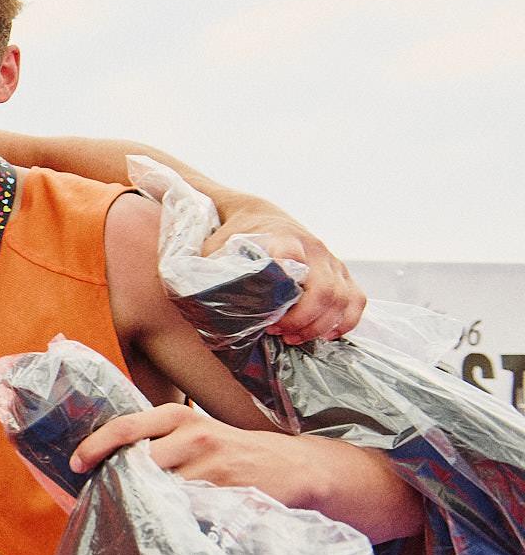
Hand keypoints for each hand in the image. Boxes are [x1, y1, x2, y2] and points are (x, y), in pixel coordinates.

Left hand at [71, 403, 305, 502]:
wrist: (292, 465)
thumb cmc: (229, 450)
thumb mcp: (193, 432)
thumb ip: (156, 441)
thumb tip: (105, 462)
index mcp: (177, 416)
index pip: (125, 427)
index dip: (94, 446)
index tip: (75, 465)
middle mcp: (193, 434)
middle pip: (137, 463)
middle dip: (118, 482)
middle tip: (105, 498)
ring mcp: (212, 463)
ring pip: (160, 489)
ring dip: (146, 504)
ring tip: (141, 513)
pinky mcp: (228, 490)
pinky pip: (187, 509)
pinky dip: (174, 517)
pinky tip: (172, 522)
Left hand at [202, 210, 365, 343]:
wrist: (260, 216)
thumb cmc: (236, 236)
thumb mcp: (217, 248)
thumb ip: (213, 269)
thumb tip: (198, 297)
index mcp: (283, 241)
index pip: (296, 267)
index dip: (289, 301)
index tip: (270, 320)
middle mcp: (313, 249)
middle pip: (324, 291)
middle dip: (304, 321)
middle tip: (280, 333)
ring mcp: (331, 260)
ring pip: (343, 298)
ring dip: (322, 325)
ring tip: (295, 338)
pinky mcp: (340, 271)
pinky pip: (356, 299)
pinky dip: (346, 321)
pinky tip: (326, 335)